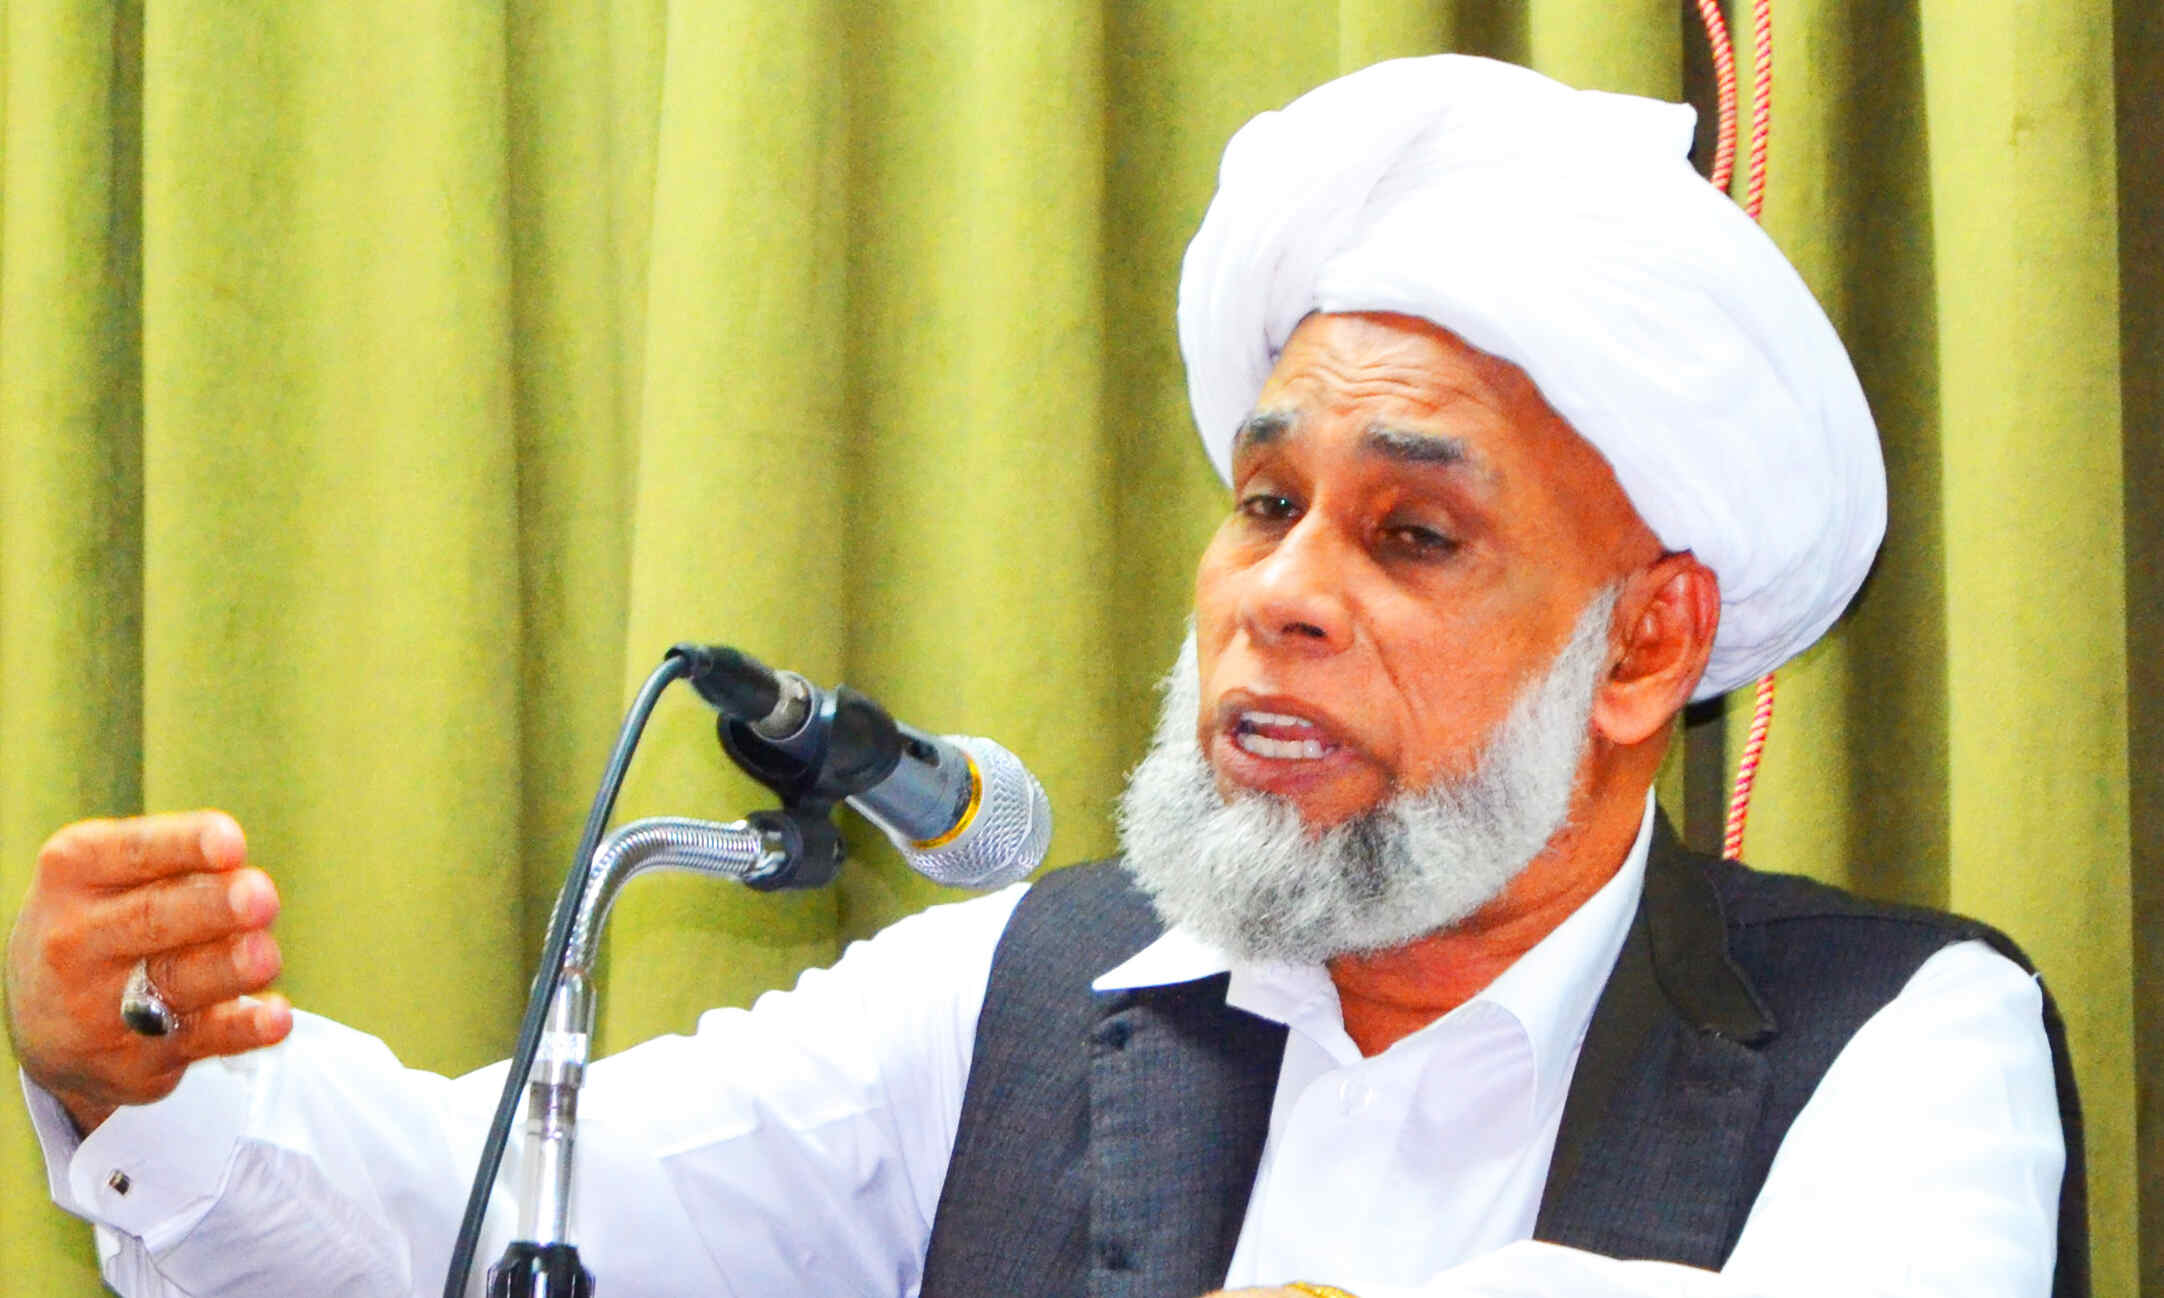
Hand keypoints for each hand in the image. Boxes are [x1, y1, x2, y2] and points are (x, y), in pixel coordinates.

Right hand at [4, 811, 292, 1133]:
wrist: (41, 1025)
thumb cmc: (102, 921)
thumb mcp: (106, 876)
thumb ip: (171, 862)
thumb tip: (241, 867)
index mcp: (73, 873)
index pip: (133, 852)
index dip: (184, 846)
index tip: (232, 843)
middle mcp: (76, 938)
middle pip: (152, 918)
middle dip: (212, 907)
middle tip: (262, 897)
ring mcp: (100, 1004)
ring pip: (175, 981)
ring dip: (228, 969)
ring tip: (266, 956)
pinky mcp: (137, 1057)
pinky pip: (198, 1039)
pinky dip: (242, 1029)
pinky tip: (276, 1017)